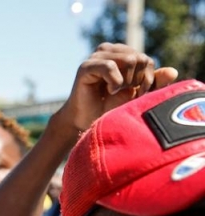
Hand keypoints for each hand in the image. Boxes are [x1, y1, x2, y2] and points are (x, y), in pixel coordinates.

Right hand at [57, 43, 178, 131]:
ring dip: (127, 81)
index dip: (147, 79)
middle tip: (126, 94)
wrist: (87, 120)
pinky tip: (109, 91)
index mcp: (121, 53)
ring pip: (128, 60)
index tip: (137, 94)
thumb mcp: (136, 93)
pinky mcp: (86, 66)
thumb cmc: (109, 106)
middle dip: (137, 80)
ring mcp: (96, 56)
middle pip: (139, 58)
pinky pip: (110, 67)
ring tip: (116, 92)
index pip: (145, 59)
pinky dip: (115, 82)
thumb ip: (153, 81)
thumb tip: (173, 71)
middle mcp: (108, 50)